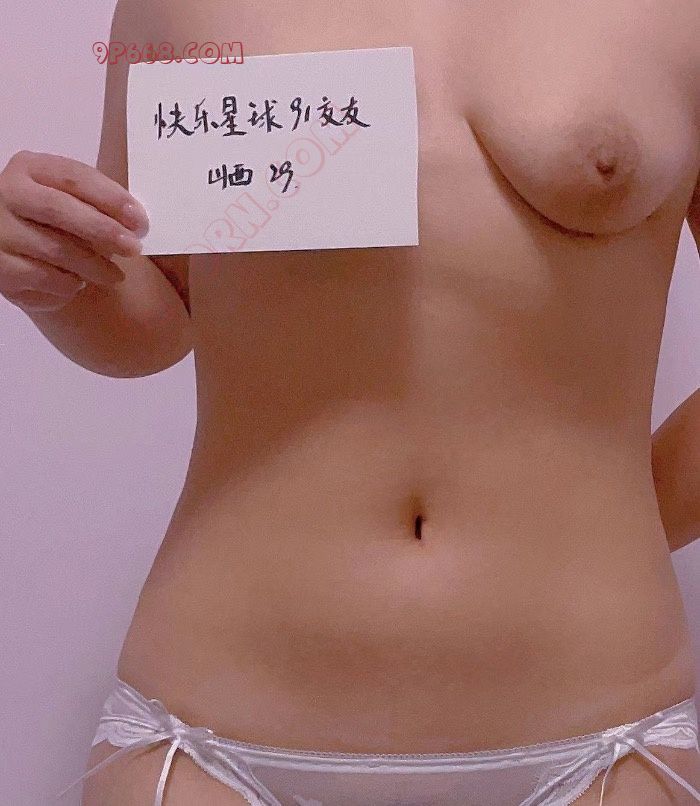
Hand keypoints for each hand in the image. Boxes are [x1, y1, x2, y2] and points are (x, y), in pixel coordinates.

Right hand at [0, 150, 148, 311]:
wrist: (21, 255)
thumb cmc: (59, 224)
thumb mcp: (77, 204)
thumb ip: (101, 205)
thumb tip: (137, 223)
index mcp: (30, 168)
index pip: (73, 176)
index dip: (110, 198)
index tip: (139, 220)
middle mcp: (7, 193)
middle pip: (58, 208)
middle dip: (103, 230)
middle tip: (133, 248)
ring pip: (53, 248)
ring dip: (92, 265)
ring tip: (114, 275)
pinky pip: (42, 278)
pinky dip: (68, 284)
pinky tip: (79, 283)